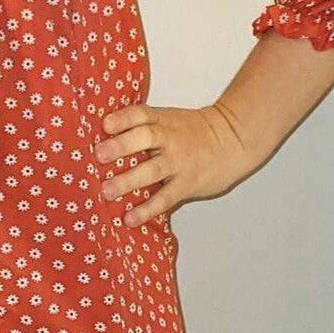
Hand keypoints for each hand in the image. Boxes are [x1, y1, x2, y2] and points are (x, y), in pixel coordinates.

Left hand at [93, 100, 259, 226]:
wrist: (234, 139)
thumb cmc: (195, 132)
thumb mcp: (170, 120)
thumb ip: (144, 128)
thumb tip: (104, 141)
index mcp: (162, 121)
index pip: (140, 114)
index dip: (123, 119)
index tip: (105, 124)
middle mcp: (169, 139)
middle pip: (145, 138)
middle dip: (121, 146)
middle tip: (99, 155)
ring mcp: (179, 162)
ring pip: (152, 170)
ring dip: (128, 181)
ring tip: (107, 191)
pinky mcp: (187, 184)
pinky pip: (165, 198)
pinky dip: (147, 209)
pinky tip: (130, 218)